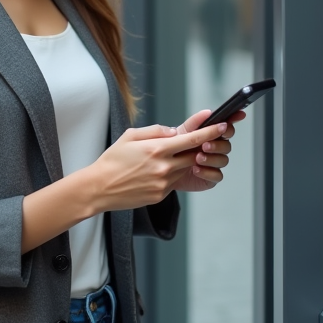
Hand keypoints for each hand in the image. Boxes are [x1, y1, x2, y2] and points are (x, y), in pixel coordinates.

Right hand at [83, 120, 230, 211]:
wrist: (99, 188)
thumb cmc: (112, 160)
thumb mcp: (130, 135)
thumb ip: (156, 131)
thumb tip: (174, 131)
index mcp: (157, 149)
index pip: (192, 139)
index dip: (210, 132)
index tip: (222, 126)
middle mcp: (163, 167)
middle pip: (193, 156)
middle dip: (196, 149)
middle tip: (191, 143)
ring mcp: (163, 183)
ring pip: (184, 170)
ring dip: (180, 163)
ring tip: (159, 160)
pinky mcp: (160, 195)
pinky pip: (173, 182)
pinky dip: (169, 175)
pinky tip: (151, 173)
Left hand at [170, 109, 245, 192]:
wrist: (163, 169)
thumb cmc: (173, 148)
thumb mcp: (181, 132)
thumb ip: (195, 122)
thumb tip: (207, 112)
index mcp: (210, 135)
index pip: (226, 129)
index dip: (230, 124)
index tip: (225, 125)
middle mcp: (214, 149)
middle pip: (227, 145)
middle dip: (217, 145)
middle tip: (205, 145)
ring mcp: (213, 163)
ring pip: (223, 160)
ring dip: (212, 158)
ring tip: (197, 158)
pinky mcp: (210, 177)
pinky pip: (217, 176)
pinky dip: (207, 172)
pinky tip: (196, 170)